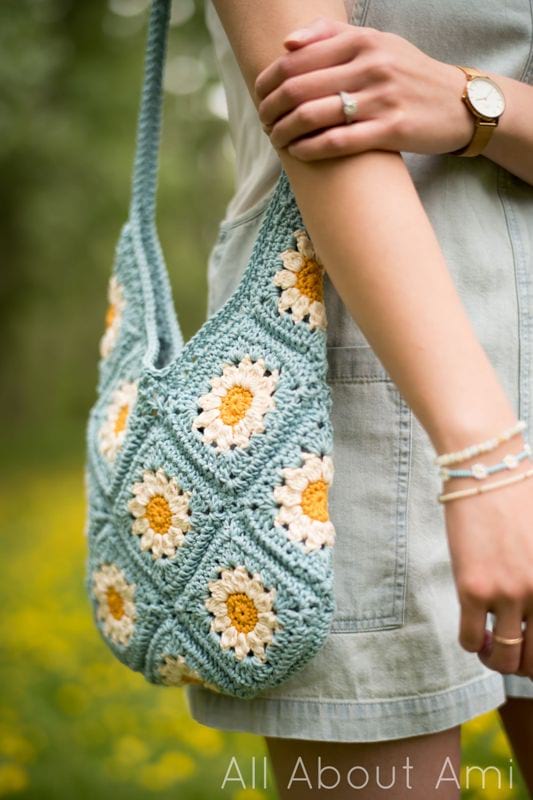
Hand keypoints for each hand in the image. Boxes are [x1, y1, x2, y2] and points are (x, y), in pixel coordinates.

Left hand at [254, 16, 473, 159]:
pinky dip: (310, 148)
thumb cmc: (409, 75)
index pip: (296, 59)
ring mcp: (382, 98)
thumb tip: (288, 45)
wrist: (459, 103)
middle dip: (271, 108)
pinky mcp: (392, 130)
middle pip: (299, 87)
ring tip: (277, 138)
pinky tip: (298, 152)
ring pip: (314, 115)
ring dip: (285, 131)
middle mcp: (371, 66)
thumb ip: (332, 35)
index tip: (260, 96)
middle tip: (264, 121)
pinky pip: (338, 141)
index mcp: (362, 41)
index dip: (269, 80)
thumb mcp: (378, 42)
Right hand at [442, 452, 532, 678]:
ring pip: (505, 658)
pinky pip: (471, 638)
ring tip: (491, 647)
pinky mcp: (473, 588)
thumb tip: (531, 605)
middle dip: (525, 665)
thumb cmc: (521, 499)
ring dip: (498, 661)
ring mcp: (507, 593)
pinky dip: (472, 645)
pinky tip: (473, 632)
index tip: (530, 645)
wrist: (488, 471)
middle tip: (513, 650)